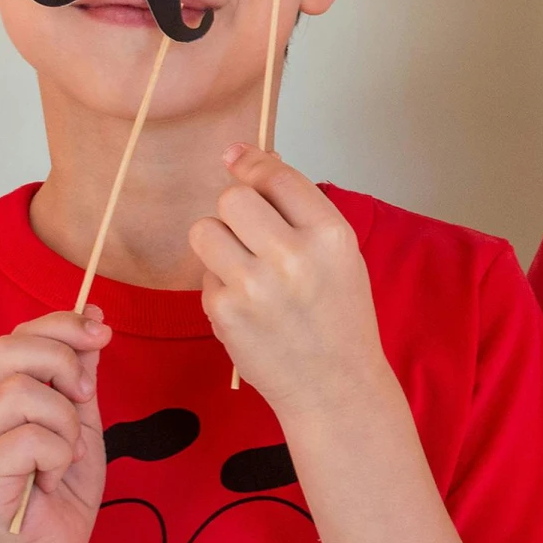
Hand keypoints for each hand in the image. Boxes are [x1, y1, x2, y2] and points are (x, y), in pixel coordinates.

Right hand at [0, 307, 107, 542]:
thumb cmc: (63, 484)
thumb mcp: (80, 417)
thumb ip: (79, 371)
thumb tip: (92, 314)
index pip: (16, 336)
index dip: (62, 325)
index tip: (102, 334)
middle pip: (8, 351)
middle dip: (62, 363)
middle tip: (86, 399)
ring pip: (21, 392)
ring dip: (64, 421)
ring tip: (66, 453)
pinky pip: (29, 438)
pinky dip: (58, 455)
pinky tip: (52, 479)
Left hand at [189, 146, 394, 420]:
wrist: (335, 386)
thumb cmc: (338, 317)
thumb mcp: (339, 254)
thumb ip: (297, 208)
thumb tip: (242, 156)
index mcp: (330, 235)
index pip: (276, 176)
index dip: (251, 163)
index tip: (237, 159)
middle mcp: (293, 256)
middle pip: (232, 197)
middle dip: (235, 209)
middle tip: (251, 232)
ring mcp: (255, 287)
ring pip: (205, 230)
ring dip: (218, 241)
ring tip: (243, 266)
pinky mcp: (225, 313)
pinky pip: (203, 275)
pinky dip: (219, 284)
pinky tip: (247, 305)